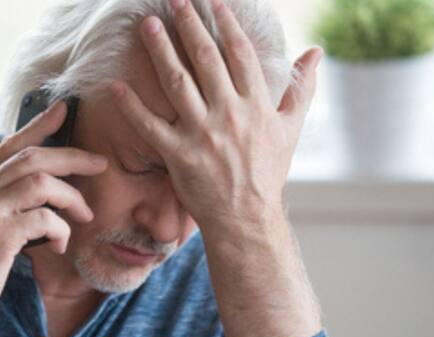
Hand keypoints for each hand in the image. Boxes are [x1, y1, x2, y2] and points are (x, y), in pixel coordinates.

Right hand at [0, 101, 107, 329]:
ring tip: (85, 215)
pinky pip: (45, 219)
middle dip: (73, 157)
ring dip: (72, 197)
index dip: (38, 124)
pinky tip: (60, 246)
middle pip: (33, 157)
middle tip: (101, 163)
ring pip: (42, 182)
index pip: (9, 144)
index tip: (63, 109)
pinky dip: (61, 230)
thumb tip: (33, 185)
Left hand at [111, 0, 321, 231]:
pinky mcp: (178, 155)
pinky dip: (132, 105)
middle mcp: (230, 114)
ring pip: (177, 83)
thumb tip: (315, 53)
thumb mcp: (291, 129)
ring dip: (160, 51)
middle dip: (189, 25)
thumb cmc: (268, 172)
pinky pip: (150, 126)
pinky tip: (117, 85)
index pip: (239, 54)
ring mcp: (202, 134)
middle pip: (205, 60)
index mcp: (257, 105)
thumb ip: (302, 88)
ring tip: (148, 25)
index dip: (226, 23)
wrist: (247, 218)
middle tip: (174, 0)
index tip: (213, 2)